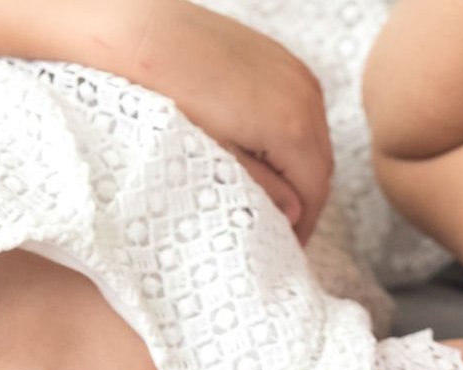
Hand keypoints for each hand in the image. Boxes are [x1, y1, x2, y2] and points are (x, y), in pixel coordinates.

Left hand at [103, 2, 331, 240]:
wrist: (141, 30)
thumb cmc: (167, 94)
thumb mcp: (212, 156)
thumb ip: (259, 187)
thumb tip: (293, 213)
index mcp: (292, 127)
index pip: (315, 192)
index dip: (303, 225)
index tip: (286, 245)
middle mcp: (305, 97)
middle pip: (321, 165)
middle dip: (304, 199)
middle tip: (280, 226)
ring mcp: (296, 73)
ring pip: (315, 136)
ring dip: (300, 166)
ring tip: (271, 189)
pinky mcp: (283, 58)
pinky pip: (302, 107)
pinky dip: (294, 135)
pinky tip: (266, 147)